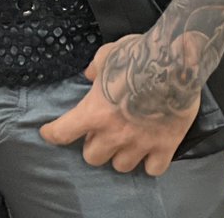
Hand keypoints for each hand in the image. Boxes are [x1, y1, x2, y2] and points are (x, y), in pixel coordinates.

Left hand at [39, 31, 201, 175]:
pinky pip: (152, 169)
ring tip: (127, 141)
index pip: (63, 132)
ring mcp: (140, 144)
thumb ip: (95, 68)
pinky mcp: (165, 148)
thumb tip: (90, 76)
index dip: (53, 134)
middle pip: (92, 157)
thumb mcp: (107, 54)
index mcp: (95, 111)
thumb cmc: (137, 55)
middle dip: (95, 145)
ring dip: (121, 155)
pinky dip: (150, 162)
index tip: (48, 133)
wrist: (174, 63)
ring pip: (121, 166)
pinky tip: (151, 151)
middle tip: (102, 131)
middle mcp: (114, 134)